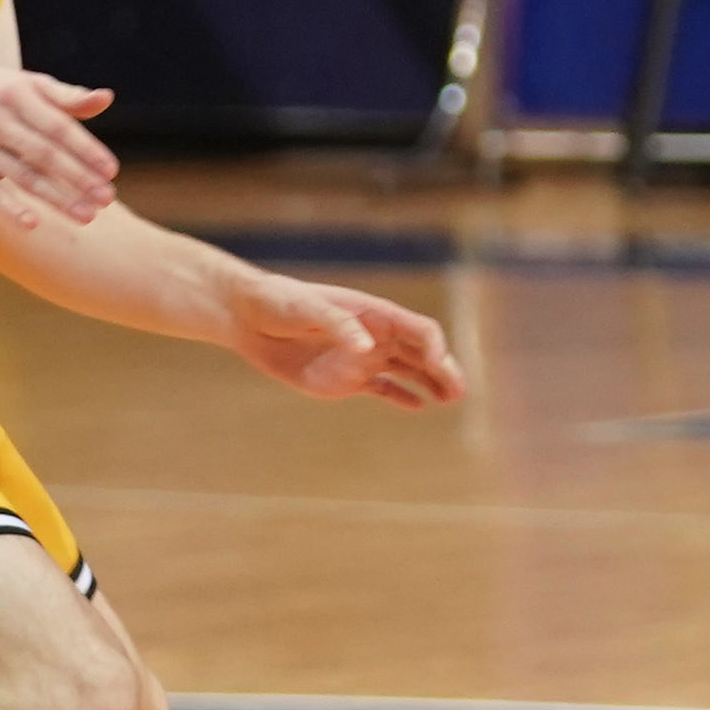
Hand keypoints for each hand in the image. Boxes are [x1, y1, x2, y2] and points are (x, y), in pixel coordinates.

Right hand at [0, 56, 118, 228]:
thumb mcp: (26, 83)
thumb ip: (66, 96)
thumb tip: (107, 99)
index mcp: (17, 94)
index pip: (58, 127)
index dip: (86, 150)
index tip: (111, 171)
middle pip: (43, 154)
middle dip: (77, 178)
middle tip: (106, 199)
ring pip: (21, 175)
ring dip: (55, 198)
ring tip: (87, 216)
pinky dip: (8, 208)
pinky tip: (32, 224)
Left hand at [225, 273, 466, 407]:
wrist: (250, 318)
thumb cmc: (279, 303)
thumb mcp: (307, 307)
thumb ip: (338, 324)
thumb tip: (368, 348)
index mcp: (374, 313)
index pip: (418, 329)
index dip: (433, 347)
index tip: (436, 364)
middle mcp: (376, 335)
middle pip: (421, 353)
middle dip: (443, 370)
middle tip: (459, 392)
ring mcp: (363, 358)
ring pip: (409, 372)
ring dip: (430, 384)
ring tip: (449, 400)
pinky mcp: (347, 379)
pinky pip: (383, 388)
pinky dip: (402, 396)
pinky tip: (419, 406)